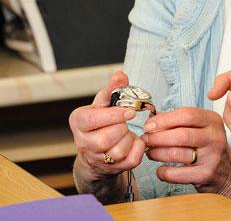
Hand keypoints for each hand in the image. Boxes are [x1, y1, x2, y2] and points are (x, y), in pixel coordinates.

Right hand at [69, 71, 145, 186]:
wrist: (97, 148)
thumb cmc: (101, 120)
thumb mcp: (103, 102)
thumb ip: (112, 89)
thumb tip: (120, 75)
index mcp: (78, 121)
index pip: (93, 120)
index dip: (114, 115)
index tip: (129, 111)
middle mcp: (83, 142)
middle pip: (106, 138)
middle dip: (122, 127)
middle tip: (126, 122)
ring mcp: (97, 158)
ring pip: (118, 151)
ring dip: (129, 139)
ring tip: (128, 131)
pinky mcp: (112, 168)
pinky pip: (131, 161)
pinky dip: (138, 149)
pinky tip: (135, 141)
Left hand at [142, 107, 230, 196]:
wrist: (227, 172)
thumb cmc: (208, 147)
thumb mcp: (201, 128)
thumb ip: (179, 121)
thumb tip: (153, 118)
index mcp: (213, 121)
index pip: (187, 115)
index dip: (164, 120)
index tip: (149, 125)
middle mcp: (215, 137)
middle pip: (181, 135)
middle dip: (157, 138)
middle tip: (145, 140)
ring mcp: (212, 157)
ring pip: (176, 154)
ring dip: (157, 153)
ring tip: (150, 152)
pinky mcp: (205, 175)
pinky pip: (176, 174)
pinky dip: (162, 172)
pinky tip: (160, 169)